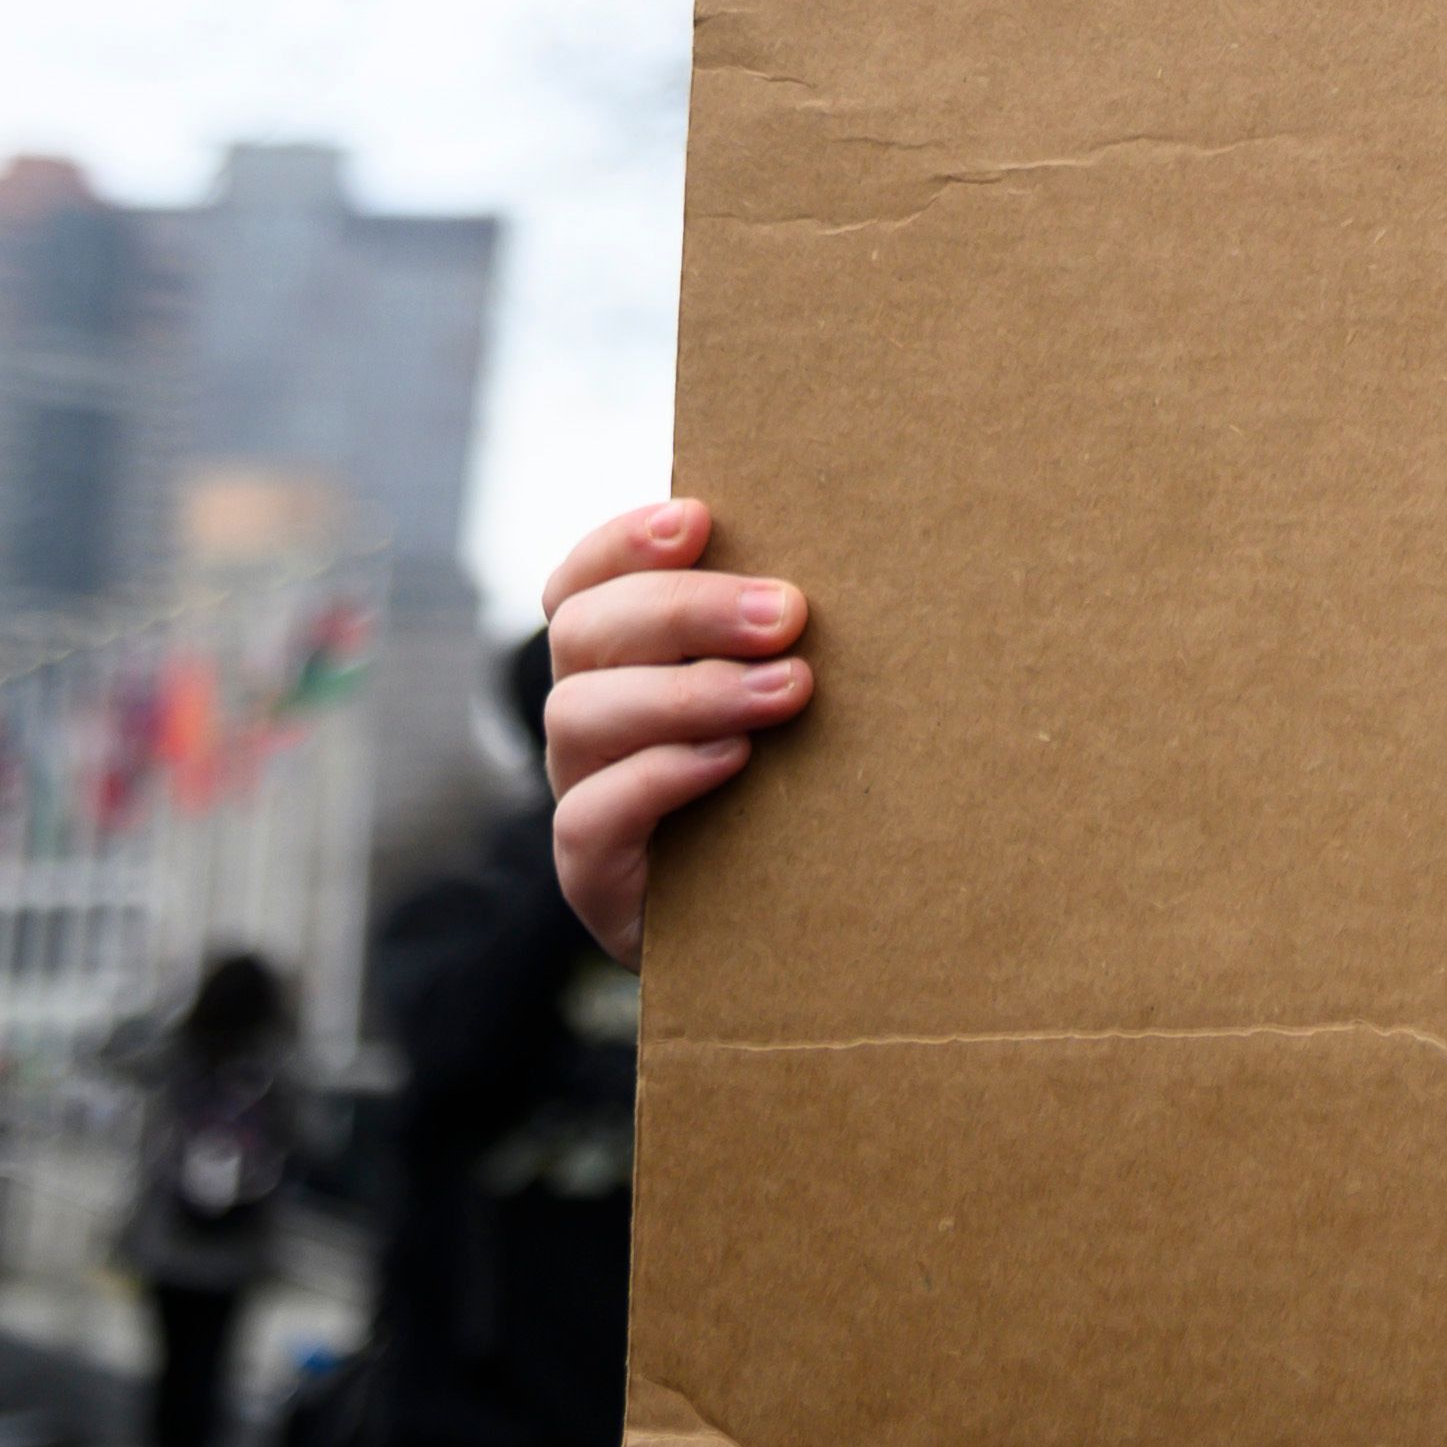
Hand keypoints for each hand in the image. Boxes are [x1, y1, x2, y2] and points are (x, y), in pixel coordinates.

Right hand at [543, 500, 810, 960]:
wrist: (790, 929)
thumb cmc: (802, 782)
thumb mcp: (791, 693)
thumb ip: (785, 632)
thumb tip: (864, 545)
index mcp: (621, 659)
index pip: (584, 581)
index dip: (623, 542)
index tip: (697, 518)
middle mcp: (587, 719)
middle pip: (584, 632)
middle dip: (686, 610)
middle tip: (787, 612)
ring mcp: (582, 794)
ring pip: (582, 715)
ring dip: (689, 691)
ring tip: (788, 688)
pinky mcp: (593, 877)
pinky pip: (587, 817)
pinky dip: (658, 776)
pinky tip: (733, 760)